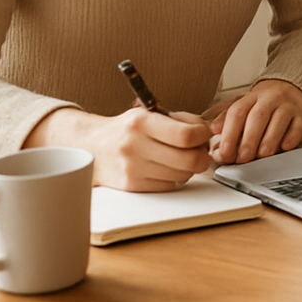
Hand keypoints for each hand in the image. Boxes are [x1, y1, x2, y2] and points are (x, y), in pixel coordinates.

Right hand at [25, 106, 212, 191]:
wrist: (92, 147)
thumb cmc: (129, 129)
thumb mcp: (150, 114)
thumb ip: (181, 120)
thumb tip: (208, 132)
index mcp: (142, 123)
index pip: (186, 135)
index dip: (203, 136)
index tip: (203, 134)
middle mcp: (136, 146)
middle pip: (189, 160)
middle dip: (202, 157)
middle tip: (201, 152)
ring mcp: (133, 169)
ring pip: (182, 175)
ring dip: (189, 168)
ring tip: (181, 158)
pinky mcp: (133, 187)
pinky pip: (169, 186)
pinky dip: (174, 178)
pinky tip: (166, 168)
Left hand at [203, 79, 301, 164]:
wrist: (290, 87)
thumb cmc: (262, 103)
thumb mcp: (243, 105)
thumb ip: (227, 117)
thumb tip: (213, 130)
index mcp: (250, 97)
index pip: (238, 112)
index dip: (230, 132)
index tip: (224, 152)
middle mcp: (269, 98)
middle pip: (258, 116)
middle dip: (250, 139)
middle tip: (243, 158)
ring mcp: (287, 105)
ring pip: (279, 119)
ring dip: (270, 139)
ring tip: (262, 155)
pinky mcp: (301, 114)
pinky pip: (299, 125)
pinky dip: (292, 137)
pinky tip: (284, 147)